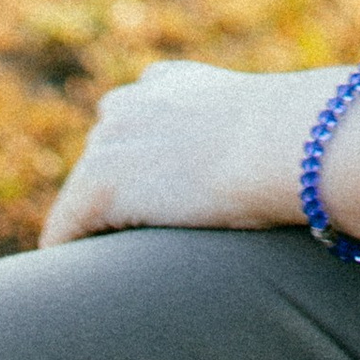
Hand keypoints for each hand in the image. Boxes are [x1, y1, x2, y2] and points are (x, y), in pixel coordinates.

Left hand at [40, 59, 317, 245]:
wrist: (282, 144)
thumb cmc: (294, 142)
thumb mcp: (267, 123)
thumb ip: (247, 132)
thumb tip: (279, 158)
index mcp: (171, 81)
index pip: (134, 114)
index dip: (141, 157)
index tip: (150, 193)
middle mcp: (133, 101)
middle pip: (103, 152)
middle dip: (112, 189)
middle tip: (124, 239)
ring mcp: (113, 141)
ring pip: (82, 191)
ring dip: (92, 223)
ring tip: (101, 262)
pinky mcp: (101, 184)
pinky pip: (67, 226)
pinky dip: (66, 250)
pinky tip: (71, 278)